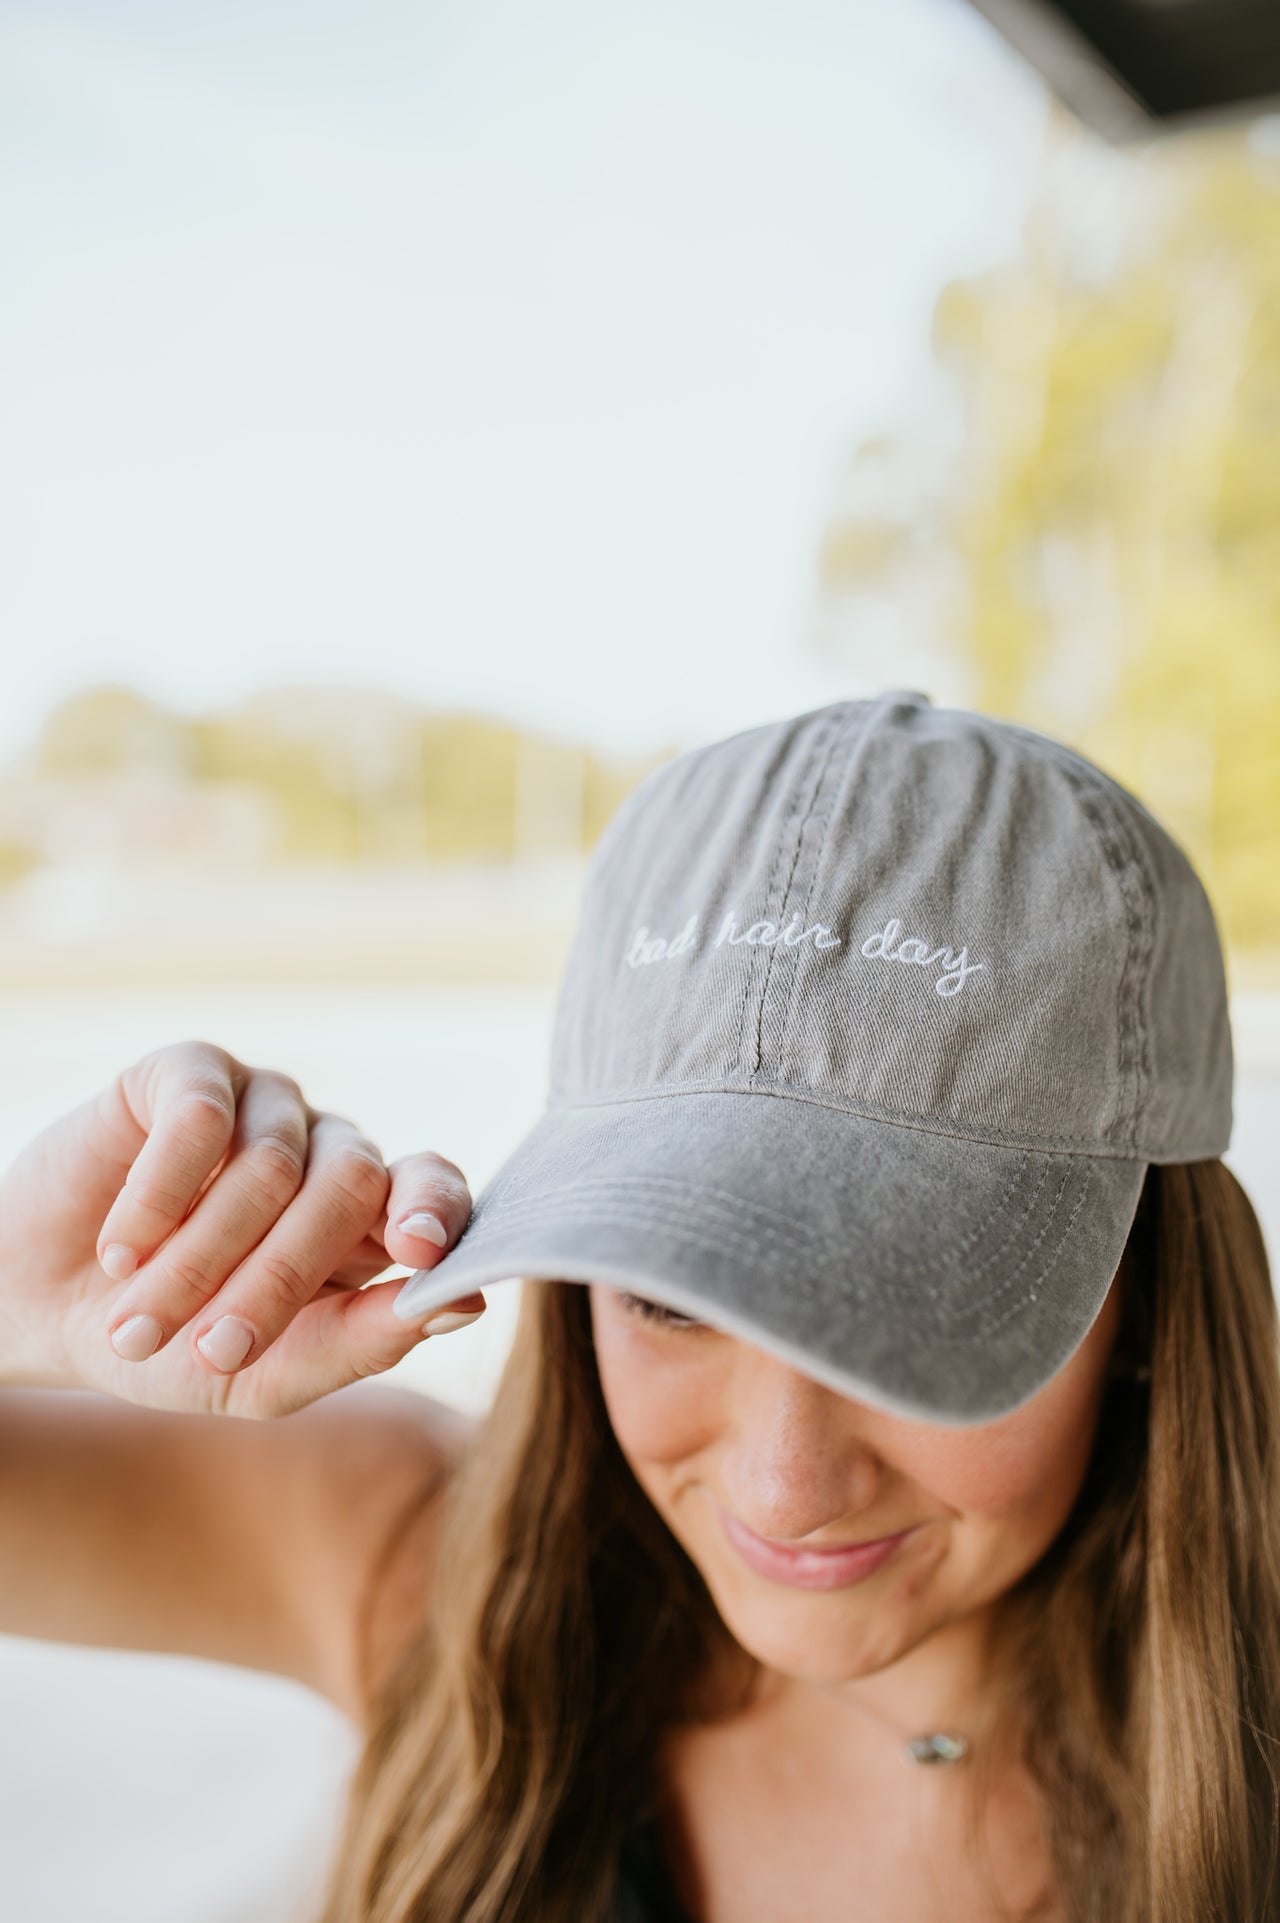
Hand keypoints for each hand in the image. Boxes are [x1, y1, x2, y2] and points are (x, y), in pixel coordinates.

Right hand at [0, 1040, 483, 1416]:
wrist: (40, 1315)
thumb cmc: (172, 1348)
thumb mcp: (268, 1371)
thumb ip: (365, 1341)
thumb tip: (469, 1304)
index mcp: (367, 1218)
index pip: (434, 1186)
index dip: (437, 1211)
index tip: (419, 1252)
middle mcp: (327, 1149)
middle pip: (352, 1184)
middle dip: (279, 1282)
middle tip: (210, 1353)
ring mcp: (263, 1104)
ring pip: (272, 1163)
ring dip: (201, 1259)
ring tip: (136, 1323)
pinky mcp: (191, 1071)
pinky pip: (203, 1117)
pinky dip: (161, 1194)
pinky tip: (121, 1248)